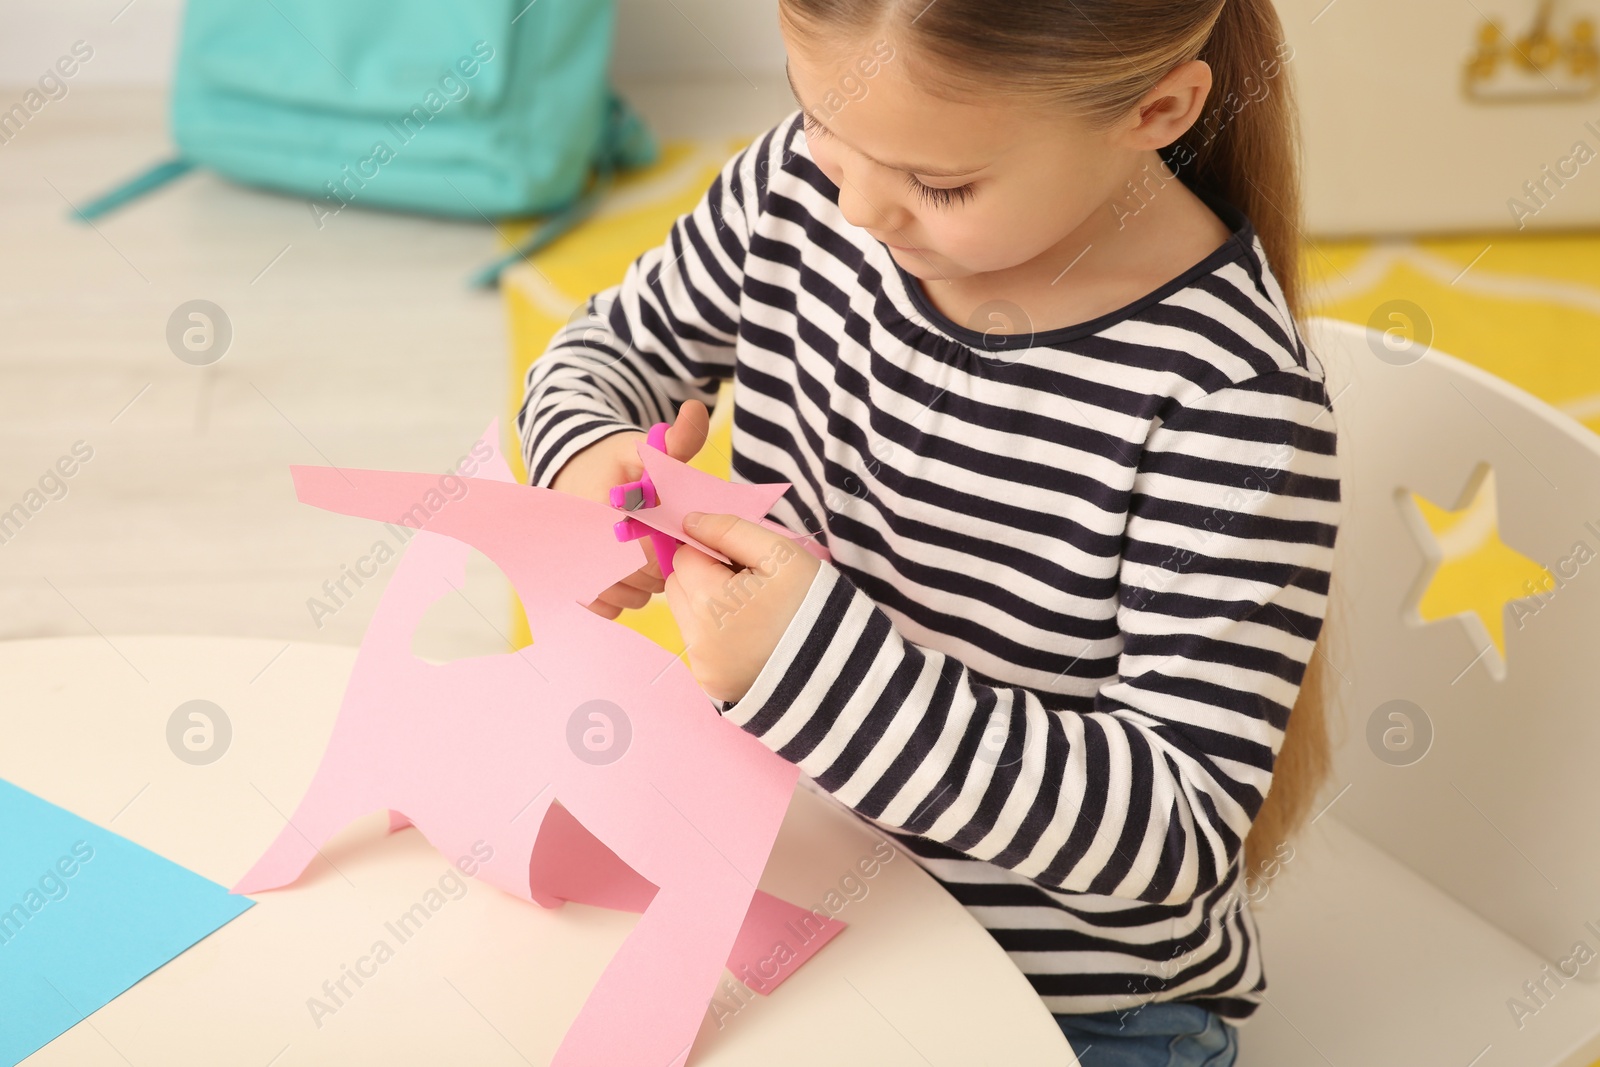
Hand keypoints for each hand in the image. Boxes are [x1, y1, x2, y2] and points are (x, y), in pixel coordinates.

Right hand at [548, 399, 709, 618]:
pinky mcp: (573, 587)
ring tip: (648, 554)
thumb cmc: (614, 462)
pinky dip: (624, 596)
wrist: (572, 474)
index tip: (672, 532)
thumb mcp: (643, 447)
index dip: (670, 548)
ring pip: (629, 597)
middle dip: (664, 566)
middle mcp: (581, 547)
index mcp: (600, 513)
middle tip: (666, 543)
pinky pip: (608, 607)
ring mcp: (574, 571)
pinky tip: (630, 572)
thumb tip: (695, 410)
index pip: (648, 553)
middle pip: (642, 579)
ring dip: (647, 584)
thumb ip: (676, 439)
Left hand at [663, 510, 821, 702]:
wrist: (838, 665)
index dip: (712, 552)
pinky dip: (717, 638)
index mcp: (708, 600)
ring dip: (709, 608)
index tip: (743, 564)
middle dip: (704, 579)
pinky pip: (700, 647)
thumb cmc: (810, 602)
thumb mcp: (780, 554)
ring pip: (686, 617)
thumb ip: (730, 530)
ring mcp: (702, 666)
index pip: (684, 557)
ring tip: (752, 614)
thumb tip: (689, 521)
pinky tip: (750, 639)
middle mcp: (696, 638)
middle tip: (748, 587)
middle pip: (678, 588)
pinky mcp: (711, 684)